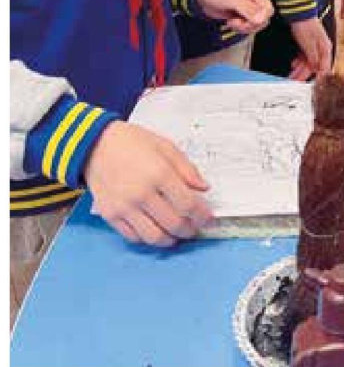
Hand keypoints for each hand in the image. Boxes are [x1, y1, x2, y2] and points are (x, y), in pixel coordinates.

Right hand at [83, 121, 213, 246]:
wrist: (95, 146)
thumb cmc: (133, 143)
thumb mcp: (167, 147)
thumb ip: (187, 170)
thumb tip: (204, 188)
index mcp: (159, 174)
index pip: (188, 204)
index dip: (202, 216)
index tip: (209, 219)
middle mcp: (141, 194)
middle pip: (173, 224)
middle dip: (189, 230)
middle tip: (195, 228)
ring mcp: (124, 207)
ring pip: (153, 236)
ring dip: (170, 240)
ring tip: (177, 234)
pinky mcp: (110, 215)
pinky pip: (133, 236)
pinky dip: (148, 238)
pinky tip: (156, 231)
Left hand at [193, 0, 270, 35]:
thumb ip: (247, 9)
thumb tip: (260, 21)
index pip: (268, 8)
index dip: (262, 17)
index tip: (250, 22)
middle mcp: (254, 0)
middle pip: (264, 18)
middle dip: (251, 24)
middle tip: (238, 23)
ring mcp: (248, 9)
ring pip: (256, 24)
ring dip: (244, 27)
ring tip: (232, 23)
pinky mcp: (241, 16)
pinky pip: (247, 27)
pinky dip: (240, 28)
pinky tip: (230, 23)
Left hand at [286, 16, 333, 80]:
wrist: (299, 13)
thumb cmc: (305, 27)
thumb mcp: (309, 45)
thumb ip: (314, 59)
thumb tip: (318, 70)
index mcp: (325, 49)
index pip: (324, 68)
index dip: (317, 77)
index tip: (310, 85)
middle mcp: (322, 48)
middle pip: (314, 65)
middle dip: (304, 74)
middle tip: (294, 81)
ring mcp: (315, 46)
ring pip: (308, 61)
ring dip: (299, 69)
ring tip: (291, 75)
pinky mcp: (308, 43)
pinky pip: (305, 56)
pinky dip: (299, 61)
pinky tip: (293, 64)